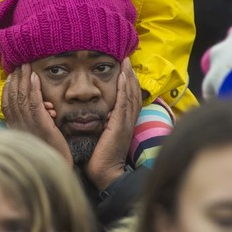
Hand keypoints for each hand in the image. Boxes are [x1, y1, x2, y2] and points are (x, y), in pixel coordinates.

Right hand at [2, 64, 72, 164]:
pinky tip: (35, 76)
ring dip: (24, 79)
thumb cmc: (51, 151)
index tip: (11, 75)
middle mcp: (19, 126)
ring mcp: (28, 126)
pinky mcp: (41, 125)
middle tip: (19, 64)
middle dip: (16, 78)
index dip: (7, 88)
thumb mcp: (40, 134)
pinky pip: (35, 103)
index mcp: (16, 128)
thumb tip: (45, 107)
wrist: (59, 166)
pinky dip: (34, 88)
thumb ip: (37, 120)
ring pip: (22, 97)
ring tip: (26, 65)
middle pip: (13, 97)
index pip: (6, 105)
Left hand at [85, 58, 141, 190]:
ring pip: (131, 94)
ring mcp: (126, 122)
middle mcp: (128, 120)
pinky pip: (124, 102)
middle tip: (127, 58)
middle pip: (133, 92)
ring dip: (129, 76)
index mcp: (124, 122)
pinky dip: (125, 88)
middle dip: (131, 75)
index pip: (129, 97)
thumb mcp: (103, 134)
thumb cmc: (99, 156)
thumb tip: (99, 113)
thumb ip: (103, 122)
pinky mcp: (120, 125)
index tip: (125, 67)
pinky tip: (123, 76)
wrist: (104, 173)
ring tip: (126, 62)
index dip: (129, 82)